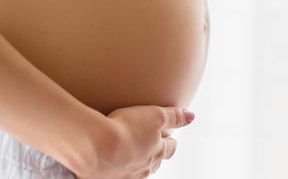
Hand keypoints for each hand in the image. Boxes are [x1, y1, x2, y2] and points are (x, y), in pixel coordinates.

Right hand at [78, 105, 194, 177]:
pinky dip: (119, 169)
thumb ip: (174, 116)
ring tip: (133, 156)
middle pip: (156, 163)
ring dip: (138, 163)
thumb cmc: (126, 128)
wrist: (96, 147)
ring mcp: (127, 175)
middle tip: (154, 148)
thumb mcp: (155, 115)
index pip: (170, 148)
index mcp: (157, 151)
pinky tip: (114, 163)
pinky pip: (118, 175)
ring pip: (138, 171)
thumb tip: (191, 116)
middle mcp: (145, 167)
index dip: (170, 142)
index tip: (169, 138)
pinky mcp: (109, 178)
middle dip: (157, 155)